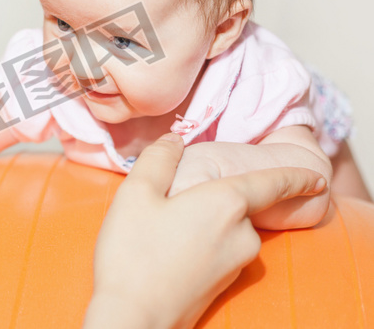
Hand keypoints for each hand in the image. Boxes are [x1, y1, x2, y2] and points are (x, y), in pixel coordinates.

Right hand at [84, 133, 326, 328]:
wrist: (134, 317)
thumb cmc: (133, 251)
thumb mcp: (136, 193)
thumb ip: (158, 159)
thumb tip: (174, 140)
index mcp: (226, 203)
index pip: (274, 183)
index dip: (297, 176)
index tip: (318, 176)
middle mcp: (242, 233)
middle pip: (238, 204)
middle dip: (214, 198)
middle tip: (170, 203)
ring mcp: (236, 263)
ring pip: (228, 229)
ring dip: (205, 223)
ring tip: (161, 230)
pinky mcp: (225, 285)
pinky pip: (220, 250)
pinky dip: (202, 243)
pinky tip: (168, 250)